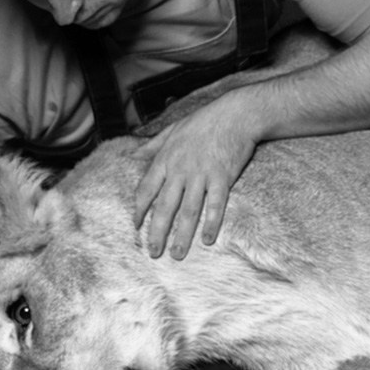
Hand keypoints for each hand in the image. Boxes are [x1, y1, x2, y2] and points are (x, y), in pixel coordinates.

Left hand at [132, 96, 257, 259]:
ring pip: (188, 211)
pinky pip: (215, 205)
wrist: (236, 114)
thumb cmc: (204, 121)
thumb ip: (152, 145)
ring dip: (182, 235)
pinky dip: (211, 223)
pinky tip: (207, 240)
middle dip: (157, 232)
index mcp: (165, 159)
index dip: (140, 211)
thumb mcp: (172, 129)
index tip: (136, 227)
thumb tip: (132, 154)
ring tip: (177, 255)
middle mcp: (180, 169)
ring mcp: (201, 174)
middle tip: (153, 253)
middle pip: (164, 207)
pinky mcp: (222, 177)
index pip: (146, 190)